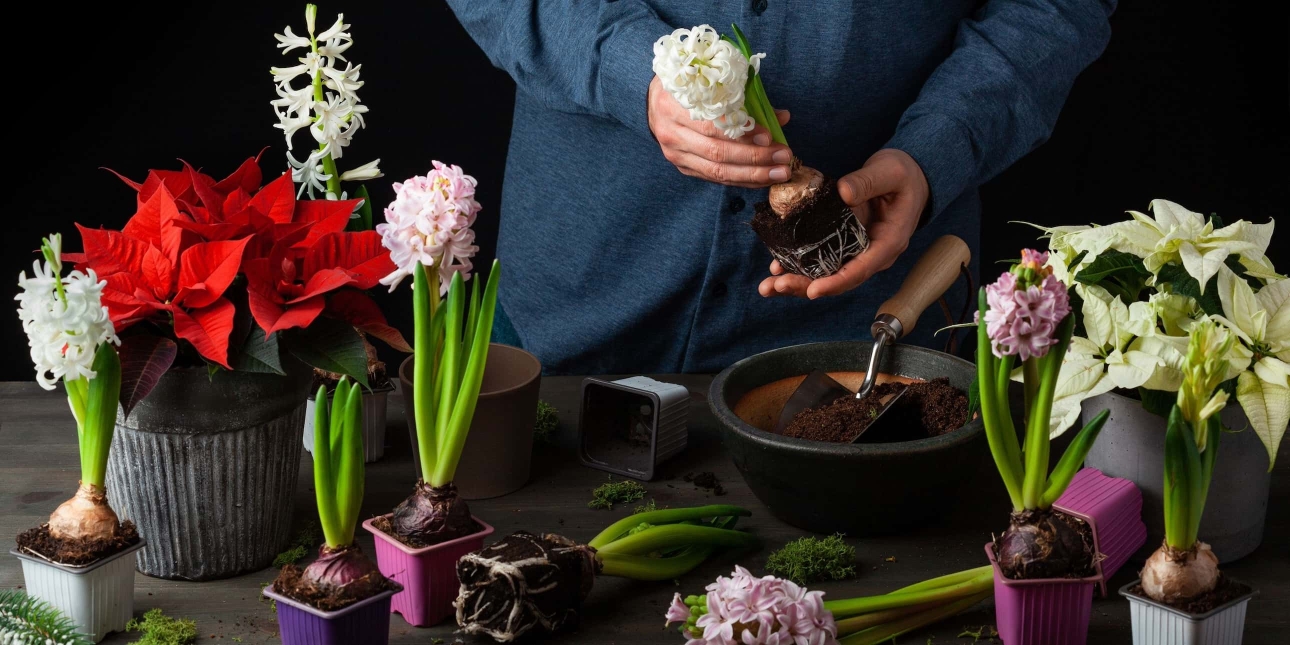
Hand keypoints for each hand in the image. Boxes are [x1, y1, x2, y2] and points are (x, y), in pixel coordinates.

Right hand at [648, 76, 792, 187]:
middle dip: (755, 158)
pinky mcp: (682, 166)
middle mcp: (672, 132)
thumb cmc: (689, 87)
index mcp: (675, 104)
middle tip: (783, 158)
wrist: (653, 102)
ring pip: (717, 171)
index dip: (742, 134)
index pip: (712, 125)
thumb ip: (746, 98)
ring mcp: (675, 153)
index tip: (769, 137)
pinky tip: (762, 179)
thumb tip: (782, 117)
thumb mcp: (712, 82)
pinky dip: (741, 180)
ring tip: (779, 173)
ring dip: (752, 174)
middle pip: (717, 152)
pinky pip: (714, 178)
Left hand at [758, 148, 928, 298]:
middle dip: (805, 286)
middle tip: (775, 286)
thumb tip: (843, 194)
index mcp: (888, 242)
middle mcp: (872, 253)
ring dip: (796, 281)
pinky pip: (820, 260)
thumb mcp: (890, 172)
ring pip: (826, 275)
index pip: (861, 269)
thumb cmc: (903, 174)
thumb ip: (868, 182)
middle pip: (838, 279)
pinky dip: (798, 265)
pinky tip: (775, 267)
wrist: (908, 176)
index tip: (813, 290)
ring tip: (768, 286)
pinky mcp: (843, 243)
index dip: (837, 282)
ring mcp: (856, 250)